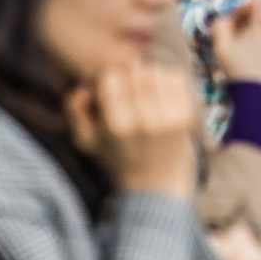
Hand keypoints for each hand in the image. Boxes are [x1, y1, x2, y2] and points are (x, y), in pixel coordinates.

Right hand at [67, 62, 198, 198]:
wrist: (155, 186)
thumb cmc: (117, 159)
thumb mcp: (85, 140)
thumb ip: (74, 109)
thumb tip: (85, 86)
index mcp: (115, 125)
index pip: (110, 77)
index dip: (110, 79)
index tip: (113, 88)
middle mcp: (142, 121)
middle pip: (135, 73)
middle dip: (130, 76)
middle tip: (131, 86)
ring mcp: (167, 119)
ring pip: (156, 73)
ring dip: (149, 75)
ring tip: (145, 88)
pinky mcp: (185, 118)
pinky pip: (176, 81)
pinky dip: (167, 80)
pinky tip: (161, 91)